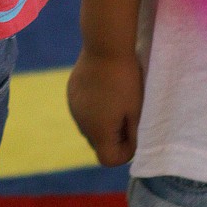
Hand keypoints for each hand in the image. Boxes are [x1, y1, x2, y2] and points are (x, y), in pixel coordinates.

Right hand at [66, 48, 143, 166]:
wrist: (105, 46)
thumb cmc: (126, 81)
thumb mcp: (136, 111)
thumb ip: (132, 135)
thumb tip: (129, 147)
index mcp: (98, 131)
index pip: (107, 160)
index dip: (124, 152)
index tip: (133, 132)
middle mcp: (81, 123)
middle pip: (98, 143)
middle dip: (113, 136)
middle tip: (127, 115)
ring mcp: (73, 107)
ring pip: (90, 126)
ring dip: (102, 121)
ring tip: (116, 100)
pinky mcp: (71, 92)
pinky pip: (83, 110)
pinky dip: (93, 107)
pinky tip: (104, 89)